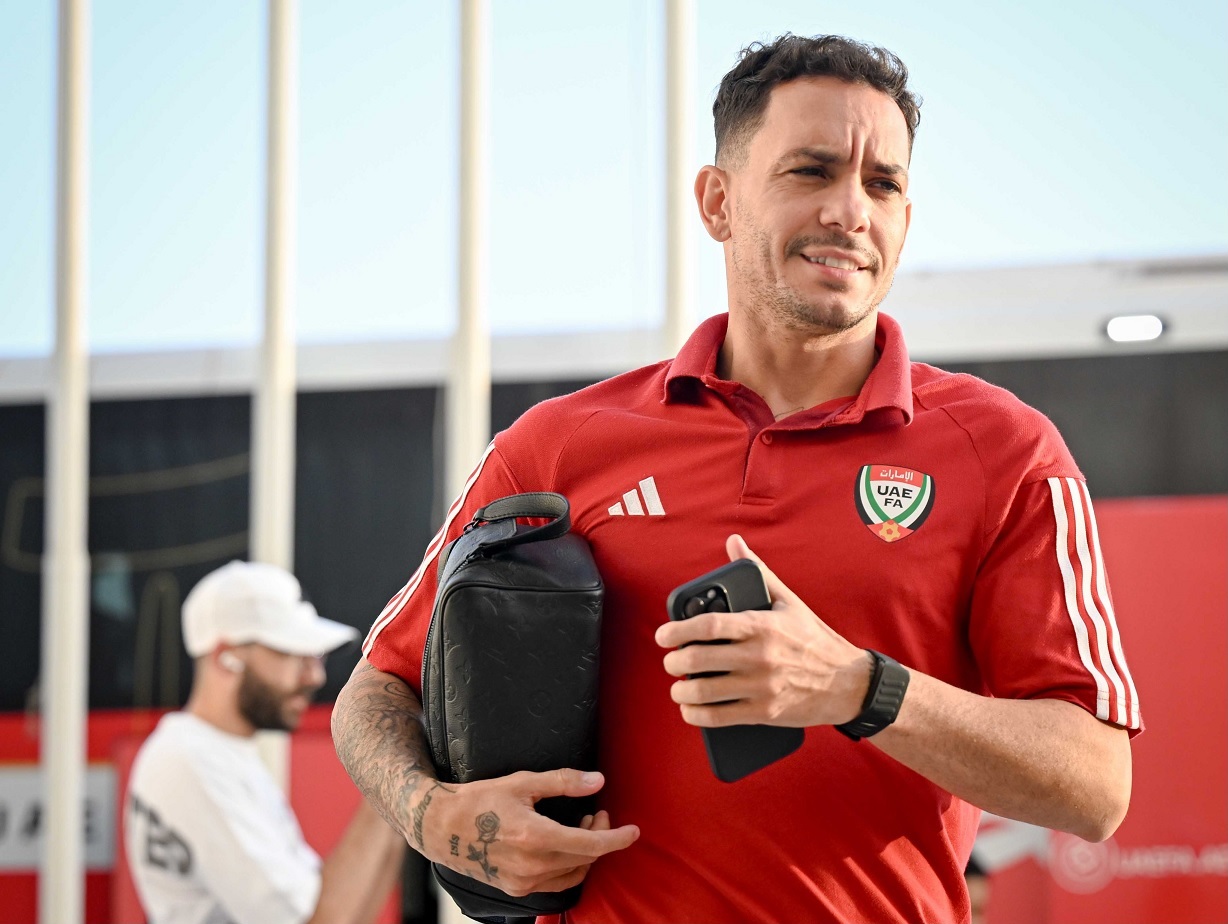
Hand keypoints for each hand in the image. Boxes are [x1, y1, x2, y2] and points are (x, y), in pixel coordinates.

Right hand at [410, 768, 638, 896]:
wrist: (440, 827)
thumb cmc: (479, 799)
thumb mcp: (523, 782)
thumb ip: (563, 782)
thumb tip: (598, 780)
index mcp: (535, 838)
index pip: (590, 845)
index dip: (616, 838)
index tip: (633, 831)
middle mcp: (531, 867)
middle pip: (584, 859)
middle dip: (600, 837)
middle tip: (598, 814)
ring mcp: (522, 883)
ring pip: (572, 875)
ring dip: (585, 854)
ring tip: (581, 827)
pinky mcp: (515, 890)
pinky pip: (555, 883)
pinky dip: (569, 866)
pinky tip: (564, 845)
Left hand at [654, 534, 871, 727]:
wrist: (848, 682)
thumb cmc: (814, 638)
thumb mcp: (788, 601)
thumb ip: (757, 571)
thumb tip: (734, 542)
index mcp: (762, 625)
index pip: (709, 625)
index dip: (678, 630)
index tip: (663, 635)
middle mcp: (759, 656)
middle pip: (699, 659)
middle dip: (674, 662)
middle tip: (670, 661)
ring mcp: (761, 687)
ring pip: (704, 691)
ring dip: (682, 690)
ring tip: (679, 686)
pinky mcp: (764, 713)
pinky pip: (719, 718)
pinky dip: (696, 715)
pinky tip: (690, 709)